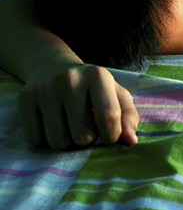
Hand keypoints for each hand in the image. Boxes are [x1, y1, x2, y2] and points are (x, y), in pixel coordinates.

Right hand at [17, 64, 138, 149]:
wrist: (53, 67)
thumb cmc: (92, 87)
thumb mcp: (115, 94)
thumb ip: (128, 116)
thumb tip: (131, 141)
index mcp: (98, 75)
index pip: (109, 118)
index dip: (112, 136)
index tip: (108, 135)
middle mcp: (70, 78)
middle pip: (82, 136)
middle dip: (87, 139)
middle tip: (85, 125)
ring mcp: (45, 88)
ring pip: (58, 142)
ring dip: (66, 142)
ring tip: (69, 124)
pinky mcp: (25, 99)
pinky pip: (36, 140)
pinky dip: (45, 140)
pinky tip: (52, 123)